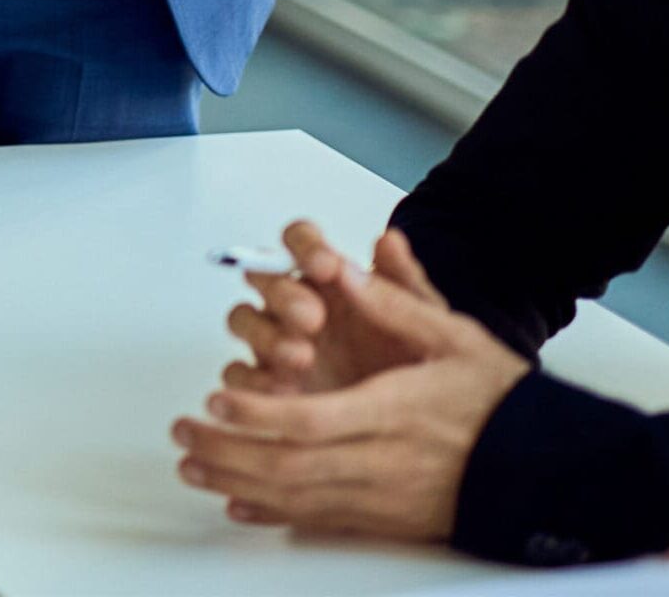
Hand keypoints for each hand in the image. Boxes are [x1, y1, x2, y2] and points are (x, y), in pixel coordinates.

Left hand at [172, 253, 526, 541]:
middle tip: (182, 430)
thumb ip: (397, 300)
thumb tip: (350, 259)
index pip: (313, 419)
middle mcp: (385, 461)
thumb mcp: (455, 337)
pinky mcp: (391, 520)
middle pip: (291, 464)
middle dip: (228, 449)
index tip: (218, 396)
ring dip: (237, 481)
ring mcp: (386, 497)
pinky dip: (275, 513)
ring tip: (191, 465)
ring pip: (299, 497)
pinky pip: (323, 521)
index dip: (259, 410)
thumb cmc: (502, 399)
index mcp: (397, 412)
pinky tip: (239, 504)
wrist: (554, 468)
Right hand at [224, 219, 446, 395]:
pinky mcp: (267, 386)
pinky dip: (252, 381)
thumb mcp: (429, 325)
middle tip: (312, 316)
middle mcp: (295, 303)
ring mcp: (276, 343)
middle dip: (282, 294)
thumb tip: (388, 240)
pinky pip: (239, 375)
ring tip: (300, 357)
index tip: (325, 265)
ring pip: (244, 321)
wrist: (424, 427)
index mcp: (328, 278)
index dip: (304, 247)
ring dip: (264, 334)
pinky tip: (283, 392)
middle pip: (263, 277)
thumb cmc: (419, 365)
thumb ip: (405, 285)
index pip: (300, 242)